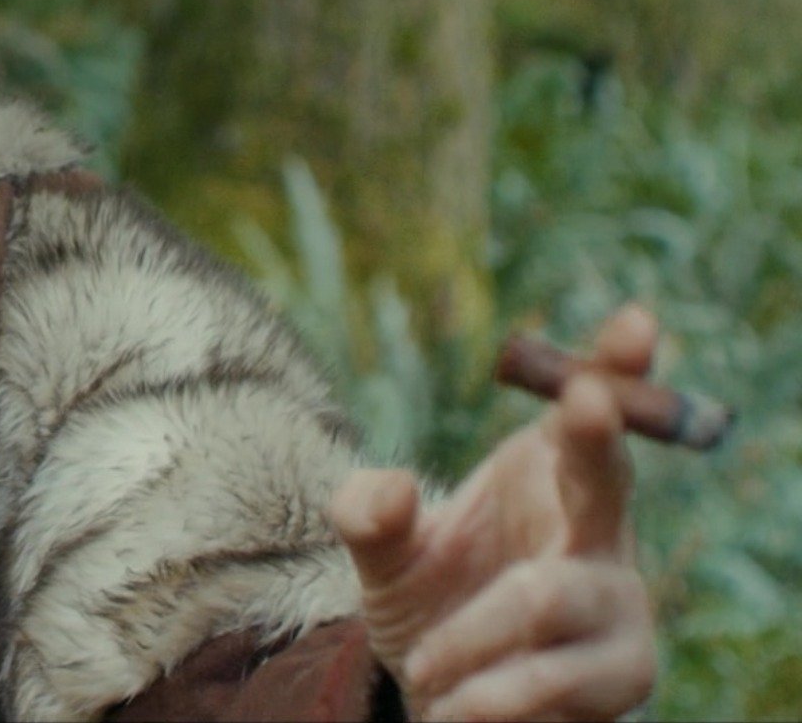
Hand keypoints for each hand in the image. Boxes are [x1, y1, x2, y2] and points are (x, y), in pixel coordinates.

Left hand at [327, 305, 659, 720]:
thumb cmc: (432, 603)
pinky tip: (452, 711)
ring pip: (545, 599)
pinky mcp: (617, 677)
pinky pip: (550, 681)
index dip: (618, 367)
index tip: (636, 321)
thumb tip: (388, 486)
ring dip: (468, 636)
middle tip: (581, 401)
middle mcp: (598, 532)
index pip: (593, 413)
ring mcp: (618, 605)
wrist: (449, 702)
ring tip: (421, 670)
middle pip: (606, 482)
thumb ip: (368, 514)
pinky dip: (486, 697)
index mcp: (552, 478)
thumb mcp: (383, 555)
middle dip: (594, 441)